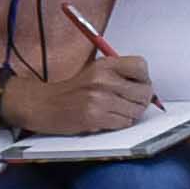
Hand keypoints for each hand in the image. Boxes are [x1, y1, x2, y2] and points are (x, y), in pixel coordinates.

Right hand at [9, 41, 158, 138]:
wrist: (44, 104)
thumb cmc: (71, 91)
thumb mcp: (94, 72)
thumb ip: (118, 74)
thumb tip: (145, 85)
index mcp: (104, 65)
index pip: (141, 65)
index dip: (144, 78)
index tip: (138, 85)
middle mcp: (103, 79)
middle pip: (143, 91)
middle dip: (141, 100)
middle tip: (131, 103)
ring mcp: (99, 99)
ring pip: (136, 110)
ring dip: (130, 114)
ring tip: (117, 112)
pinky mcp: (95, 116)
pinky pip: (123, 123)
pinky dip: (120, 123)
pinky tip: (109, 119)